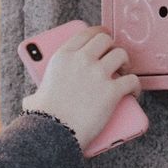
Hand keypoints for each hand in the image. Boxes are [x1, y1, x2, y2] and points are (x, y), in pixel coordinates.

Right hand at [22, 25, 141, 151]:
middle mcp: (82, 59)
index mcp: (63, 56)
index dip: (99, 33)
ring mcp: (98, 74)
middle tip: (115, 56)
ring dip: (125, 62)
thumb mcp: (37, 94)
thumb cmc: (43, 118)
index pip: (86, 33)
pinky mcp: (111, 91)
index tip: (104, 36)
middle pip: (105, 40)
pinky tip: (133, 92)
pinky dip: (135, 86)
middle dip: (112, 46)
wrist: (52, 134)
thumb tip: (33, 102)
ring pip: (121, 55)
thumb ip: (39, 91)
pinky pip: (132, 80)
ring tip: (124, 72)